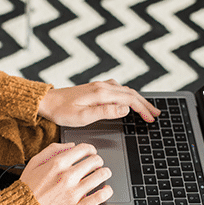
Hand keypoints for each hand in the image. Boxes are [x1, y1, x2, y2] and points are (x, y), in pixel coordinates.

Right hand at [19, 142, 112, 204]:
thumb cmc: (27, 190)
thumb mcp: (33, 163)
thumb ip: (52, 150)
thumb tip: (70, 146)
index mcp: (57, 164)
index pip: (84, 149)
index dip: (91, 149)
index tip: (91, 152)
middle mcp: (67, 176)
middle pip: (95, 161)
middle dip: (98, 161)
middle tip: (97, 164)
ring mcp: (74, 193)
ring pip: (100, 176)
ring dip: (105, 173)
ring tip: (104, 174)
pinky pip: (99, 197)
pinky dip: (106, 191)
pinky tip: (106, 189)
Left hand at [38, 79, 160, 126]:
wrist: (47, 102)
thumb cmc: (61, 111)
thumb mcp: (83, 116)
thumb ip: (105, 112)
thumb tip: (125, 108)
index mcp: (101, 93)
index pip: (129, 100)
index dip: (143, 109)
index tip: (151, 118)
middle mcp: (102, 87)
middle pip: (131, 93)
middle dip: (145, 104)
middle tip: (156, 114)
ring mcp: (99, 86)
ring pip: (125, 91)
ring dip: (138, 99)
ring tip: (147, 108)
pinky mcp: (95, 88)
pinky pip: (118, 90)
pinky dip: (128, 95)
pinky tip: (129, 100)